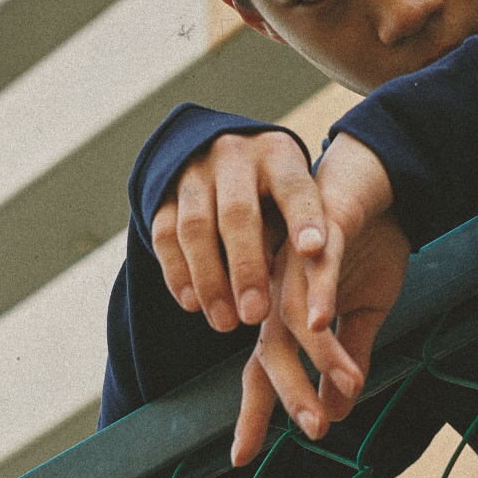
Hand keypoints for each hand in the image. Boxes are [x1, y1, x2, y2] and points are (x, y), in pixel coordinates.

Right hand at [151, 130, 326, 331]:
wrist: (217, 155)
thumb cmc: (273, 191)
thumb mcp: (296, 197)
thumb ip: (305, 231)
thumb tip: (314, 290)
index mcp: (278, 155)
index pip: (293, 186)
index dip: (303, 219)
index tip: (314, 251)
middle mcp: (234, 157)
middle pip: (237, 213)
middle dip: (246, 268)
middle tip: (255, 315)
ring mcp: (194, 173)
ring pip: (195, 227)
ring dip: (208, 279)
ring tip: (225, 322)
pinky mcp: (163, 194)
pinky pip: (164, 234)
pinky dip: (177, 273)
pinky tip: (193, 304)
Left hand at [231, 136, 410, 466]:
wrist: (377, 182)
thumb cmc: (365, 246)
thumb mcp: (364, 313)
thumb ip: (347, 359)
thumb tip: (339, 412)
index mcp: (285, 316)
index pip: (262, 373)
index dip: (254, 414)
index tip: (241, 459)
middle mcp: (279, 292)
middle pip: (271, 351)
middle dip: (290, 394)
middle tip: (315, 430)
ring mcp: (294, 262)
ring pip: (292, 316)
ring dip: (316, 354)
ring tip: (341, 384)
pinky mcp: (319, 230)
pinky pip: (314, 266)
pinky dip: (317, 294)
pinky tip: (320, 320)